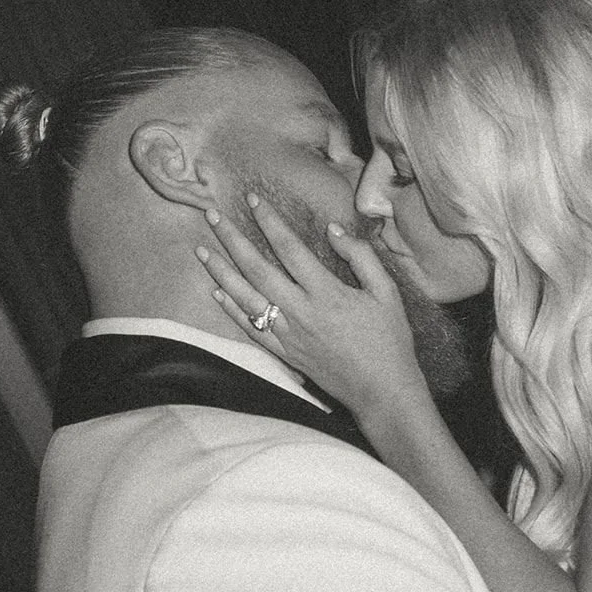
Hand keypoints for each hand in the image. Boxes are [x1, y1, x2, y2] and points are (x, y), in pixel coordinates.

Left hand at [196, 195, 427, 418]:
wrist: (382, 391)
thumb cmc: (389, 341)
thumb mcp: (386, 293)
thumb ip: (361, 257)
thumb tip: (333, 230)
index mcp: (327, 294)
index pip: (290, 249)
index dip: (270, 221)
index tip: (253, 200)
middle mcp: (302, 313)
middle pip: (258, 269)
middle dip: (232, 239)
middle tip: (212, 215)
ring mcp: (290, 336)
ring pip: (246, 299)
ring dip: (221, 272)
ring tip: (202, 250)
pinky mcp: (286, 354)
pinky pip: (252, 330)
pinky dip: (232, 311)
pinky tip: (216, 292)